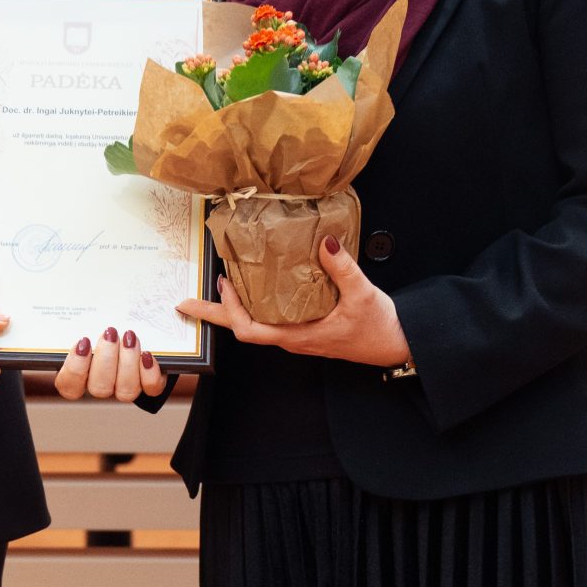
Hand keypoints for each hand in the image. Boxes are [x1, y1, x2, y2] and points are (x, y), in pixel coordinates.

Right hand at [54, 326, 164, 402]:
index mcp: (81, 376)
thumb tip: (78, 323)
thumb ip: (79, 326)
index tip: (83, 343)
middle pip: (99, 388)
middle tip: (110, 334)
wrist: (141, 333)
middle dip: (105, 359)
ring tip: (130, 337)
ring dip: (128, 362)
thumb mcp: (91, 324)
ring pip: (125, 390)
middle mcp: (102, 386)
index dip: (74, 368)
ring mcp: (126, 389)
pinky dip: (150, 373)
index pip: (69, 386)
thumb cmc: (108, 329)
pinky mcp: (150, 386)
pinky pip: (151, 389)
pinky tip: (146, 355)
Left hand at [178, 238, 409, 367]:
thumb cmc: (379, 327)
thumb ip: (342, 267)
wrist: (397, 344)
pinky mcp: (306, 330)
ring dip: (234, 309)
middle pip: (244, 328)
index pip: (250, 329)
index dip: (229, 310)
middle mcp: (292, 338)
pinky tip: (257, 288)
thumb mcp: (362, 294)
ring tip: (219, 287)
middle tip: (189, 301)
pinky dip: (256, 305)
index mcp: (299, 335)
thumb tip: (324, 242)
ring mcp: (298, 335)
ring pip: (256, 324)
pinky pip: (271, 319)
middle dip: (216, 314)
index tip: (218, 287)